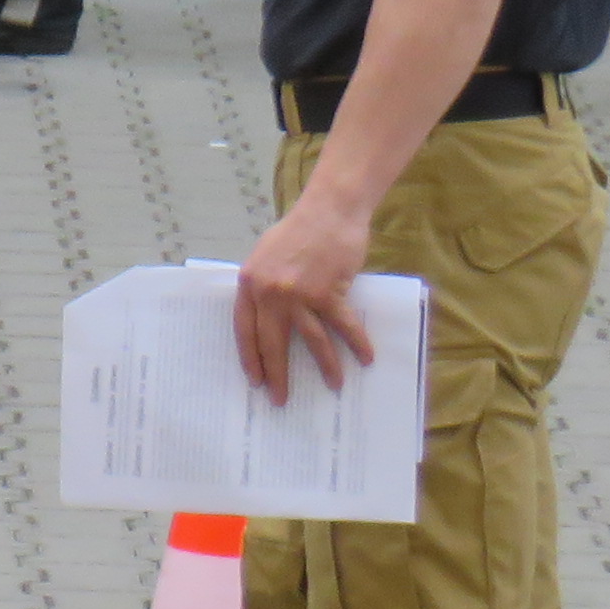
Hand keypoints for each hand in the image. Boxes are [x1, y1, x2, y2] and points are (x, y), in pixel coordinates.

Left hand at [233, 187, 380, 403]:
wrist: (328, 210)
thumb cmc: (299, 231)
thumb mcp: (266, 256)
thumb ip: (262, 286)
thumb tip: (266, 317)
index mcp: (249, 284)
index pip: (244, 330)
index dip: (250, 357)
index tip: (255, 379)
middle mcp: (269, 292)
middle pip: (271, 342)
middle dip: (277, 373)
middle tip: (280, 398)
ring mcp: (298, 293)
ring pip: (310, 340)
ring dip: (325, 366)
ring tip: (333, 385)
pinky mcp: (327, 291)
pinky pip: (342, 325)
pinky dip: (356, 343)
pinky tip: (365, 358)